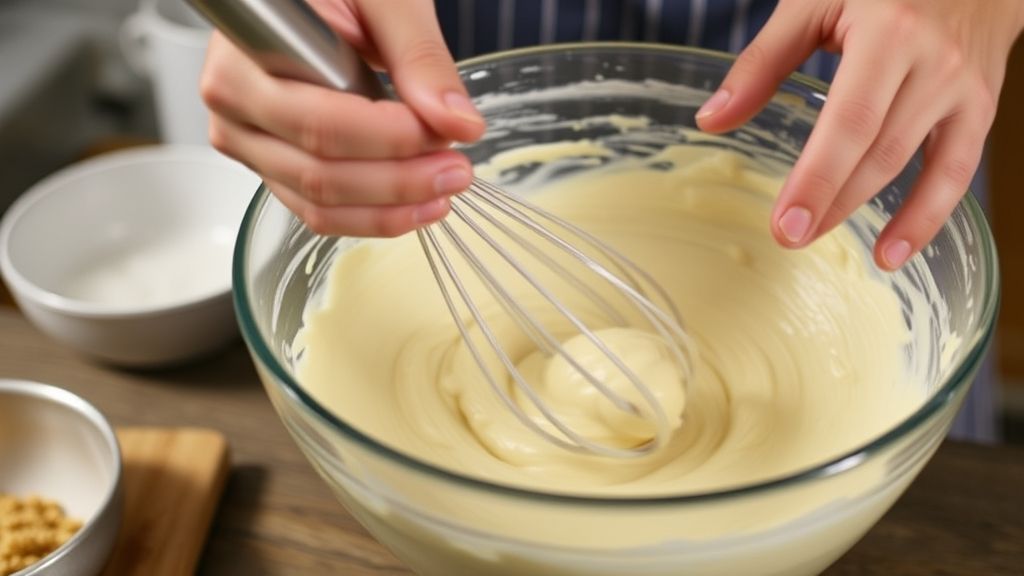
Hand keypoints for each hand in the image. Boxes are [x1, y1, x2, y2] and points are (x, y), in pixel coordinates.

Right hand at [199, 0, 484, 236]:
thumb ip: (418, 56)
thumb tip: (457, 122)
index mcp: (244, 56)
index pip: (318, 121)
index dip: (386, 139)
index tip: (444, 133)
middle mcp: (234, 106)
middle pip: (319, 171)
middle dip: (399, 181)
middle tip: (459, 169)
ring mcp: (248, 143)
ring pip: (319, 202)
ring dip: (390, 208)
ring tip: (446, 189)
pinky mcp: (272, 166)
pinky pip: (319, 211)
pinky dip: (373, 217)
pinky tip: (419, 205)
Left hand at [696, 0, 1023, 269]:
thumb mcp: (814, 2)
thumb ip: (761, 62)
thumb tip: (711, 120)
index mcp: (888, 32)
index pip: (848, 122)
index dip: (816, 179)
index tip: (783, 224)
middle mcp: (934, 62)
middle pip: (877, 151)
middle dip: (830, 202)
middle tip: (785, 239)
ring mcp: (963, 87)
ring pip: (913, 165)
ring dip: (865, 213)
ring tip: (817, 240)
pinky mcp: (982, 106)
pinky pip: (957, 172)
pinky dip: (927, 217)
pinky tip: (891, 254)